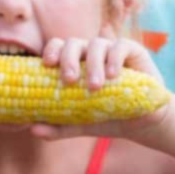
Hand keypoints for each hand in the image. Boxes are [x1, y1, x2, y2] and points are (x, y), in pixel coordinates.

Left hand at [32, 36, 168, 141]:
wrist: (142, 124)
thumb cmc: (108, 118)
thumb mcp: (80, 125)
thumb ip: (58, 127)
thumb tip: (32, 129)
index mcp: (75, 64)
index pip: (58, 47)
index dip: (51, 51)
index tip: (47, 65)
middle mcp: (90, 53)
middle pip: (74, 43)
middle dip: (69, 59)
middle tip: (69, 80)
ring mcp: (111, 50)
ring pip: (97, 45)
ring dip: (93, 64)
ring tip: (94, 87)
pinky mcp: (133, 52)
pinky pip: (121, 46)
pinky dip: (114, 59)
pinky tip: (113, 75)